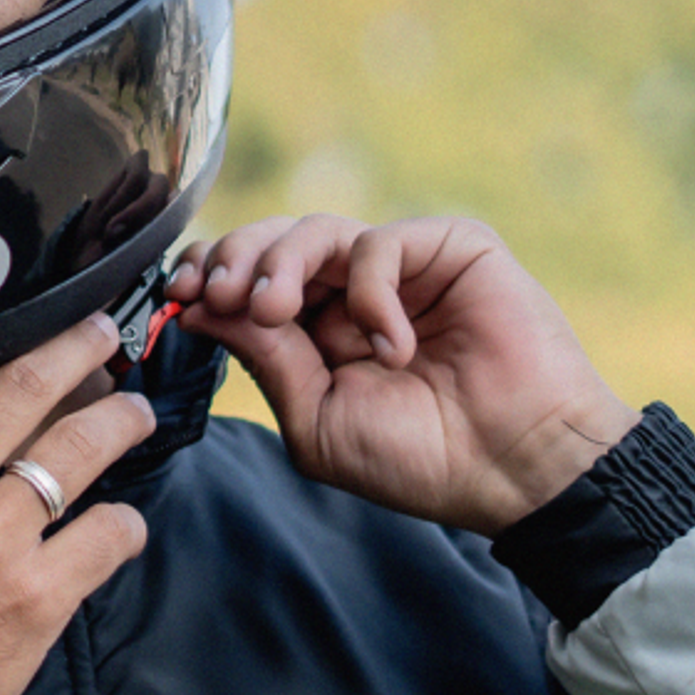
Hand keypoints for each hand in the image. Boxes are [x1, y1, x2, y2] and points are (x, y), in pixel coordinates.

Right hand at [0, 311, 156, 694]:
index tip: (22, 328)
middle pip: (27, 381)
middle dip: (79, 346)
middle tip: (104, 336)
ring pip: (83, 444)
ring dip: (122, 420)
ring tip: (135, 415)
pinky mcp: (37, 597)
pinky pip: (109, 531)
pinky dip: (126, 524)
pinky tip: (122, 524)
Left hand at [166, 213, 637, 536]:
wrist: (515, 464)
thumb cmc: (425, 458)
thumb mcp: (320, 418)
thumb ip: (266, 357)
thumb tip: (200, 306)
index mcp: (321, 335)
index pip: (250, 282)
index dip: (210, 276)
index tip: (179, 292)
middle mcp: (355, 294)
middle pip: (273, 243)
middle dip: (233, 260)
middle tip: (219, 293)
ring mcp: (403, 268)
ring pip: (317, 230)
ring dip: (281, 263)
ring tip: (278, 310)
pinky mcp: (450, 248)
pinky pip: (380, 243)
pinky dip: (370, 292)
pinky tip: (392, 344)